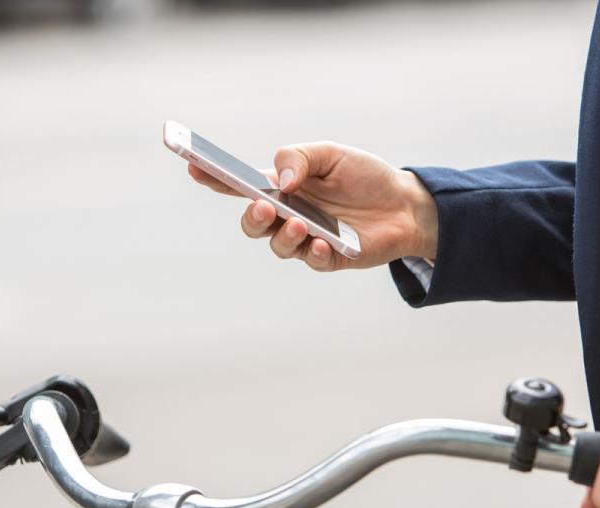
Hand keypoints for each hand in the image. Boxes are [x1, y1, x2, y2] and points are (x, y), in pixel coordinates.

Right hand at [188, 142, 437, 270]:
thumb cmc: (364, 176)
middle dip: (251, 217)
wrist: (405, 203)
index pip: (240, 185)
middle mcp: (288, 215)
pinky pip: (314, 261)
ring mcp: (307, 239)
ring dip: (284, 236)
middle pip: (252, 224)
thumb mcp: (332, 155)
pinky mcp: (330, 258)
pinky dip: (315, 253)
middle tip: (264, 207)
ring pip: (279, 246)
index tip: (194, 168)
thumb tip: (281, 181)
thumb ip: (301, 158)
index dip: (214, 179)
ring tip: (301, 224)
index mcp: (281, 187)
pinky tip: (324, 243)